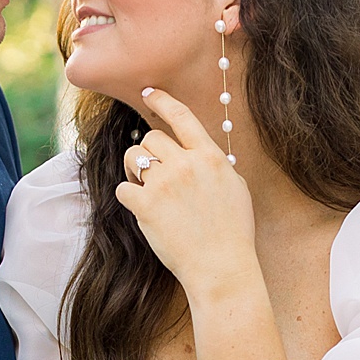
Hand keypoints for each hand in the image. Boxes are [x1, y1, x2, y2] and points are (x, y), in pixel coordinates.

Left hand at [116, 88, 256, 296]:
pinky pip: (124, 188)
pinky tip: (142, 209)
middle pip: (151, 138)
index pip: (182, 116)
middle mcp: (186, 164)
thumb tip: (202, 156)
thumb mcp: (235, 189)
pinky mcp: (145, 205)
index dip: (161, 100)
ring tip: (144, 189)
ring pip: (134, 158)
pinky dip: (129, 197)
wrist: (222, 267)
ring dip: (135, 170)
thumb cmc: (233, 233)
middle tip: (152, 173)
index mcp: (210, 157)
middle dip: (149, 152)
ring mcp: (164, 183)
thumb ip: (216, 166)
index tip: (147, 93)